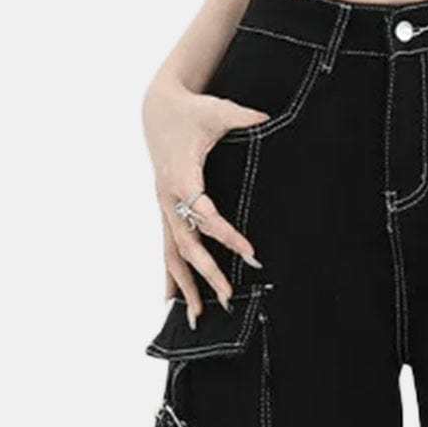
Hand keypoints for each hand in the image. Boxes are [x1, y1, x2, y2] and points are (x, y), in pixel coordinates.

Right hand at [143, 79, 268, 326]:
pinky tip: (172, 302)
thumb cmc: (192, 111)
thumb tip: (269, 118)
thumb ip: (245, 117)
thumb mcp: (219, 111)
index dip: (225, 234)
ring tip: (198, 316)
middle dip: (207, 272)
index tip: (250, 253)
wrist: (158, 109)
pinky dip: (170, 275)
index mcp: (182, 174)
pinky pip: (167, 248)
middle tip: (229, 296)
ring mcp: (164, 207)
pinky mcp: (165, 212)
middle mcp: (168, 196)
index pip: (204, 212)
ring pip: (173, 253)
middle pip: (187, 242)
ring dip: (185, 286)